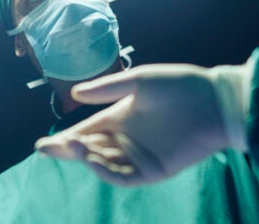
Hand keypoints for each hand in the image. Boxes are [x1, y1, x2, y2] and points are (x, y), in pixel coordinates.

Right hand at [34, 63, 249, 185]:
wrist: (215, 101)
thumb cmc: (180, 85)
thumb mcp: (140, 81)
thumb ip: (108, 88)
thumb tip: (76, 93)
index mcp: (119, 119)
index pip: (86, 133)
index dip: (65, 139)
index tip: (43, 143)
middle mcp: (126, 140)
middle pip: (89, 150)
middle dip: (67, 151)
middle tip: (46, 148)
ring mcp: (139, 157)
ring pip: (103, 164)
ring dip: (85, 158)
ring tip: (71, 146)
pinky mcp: (153, 170)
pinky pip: (124, 176)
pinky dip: (106, 171)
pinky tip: (93, 159)